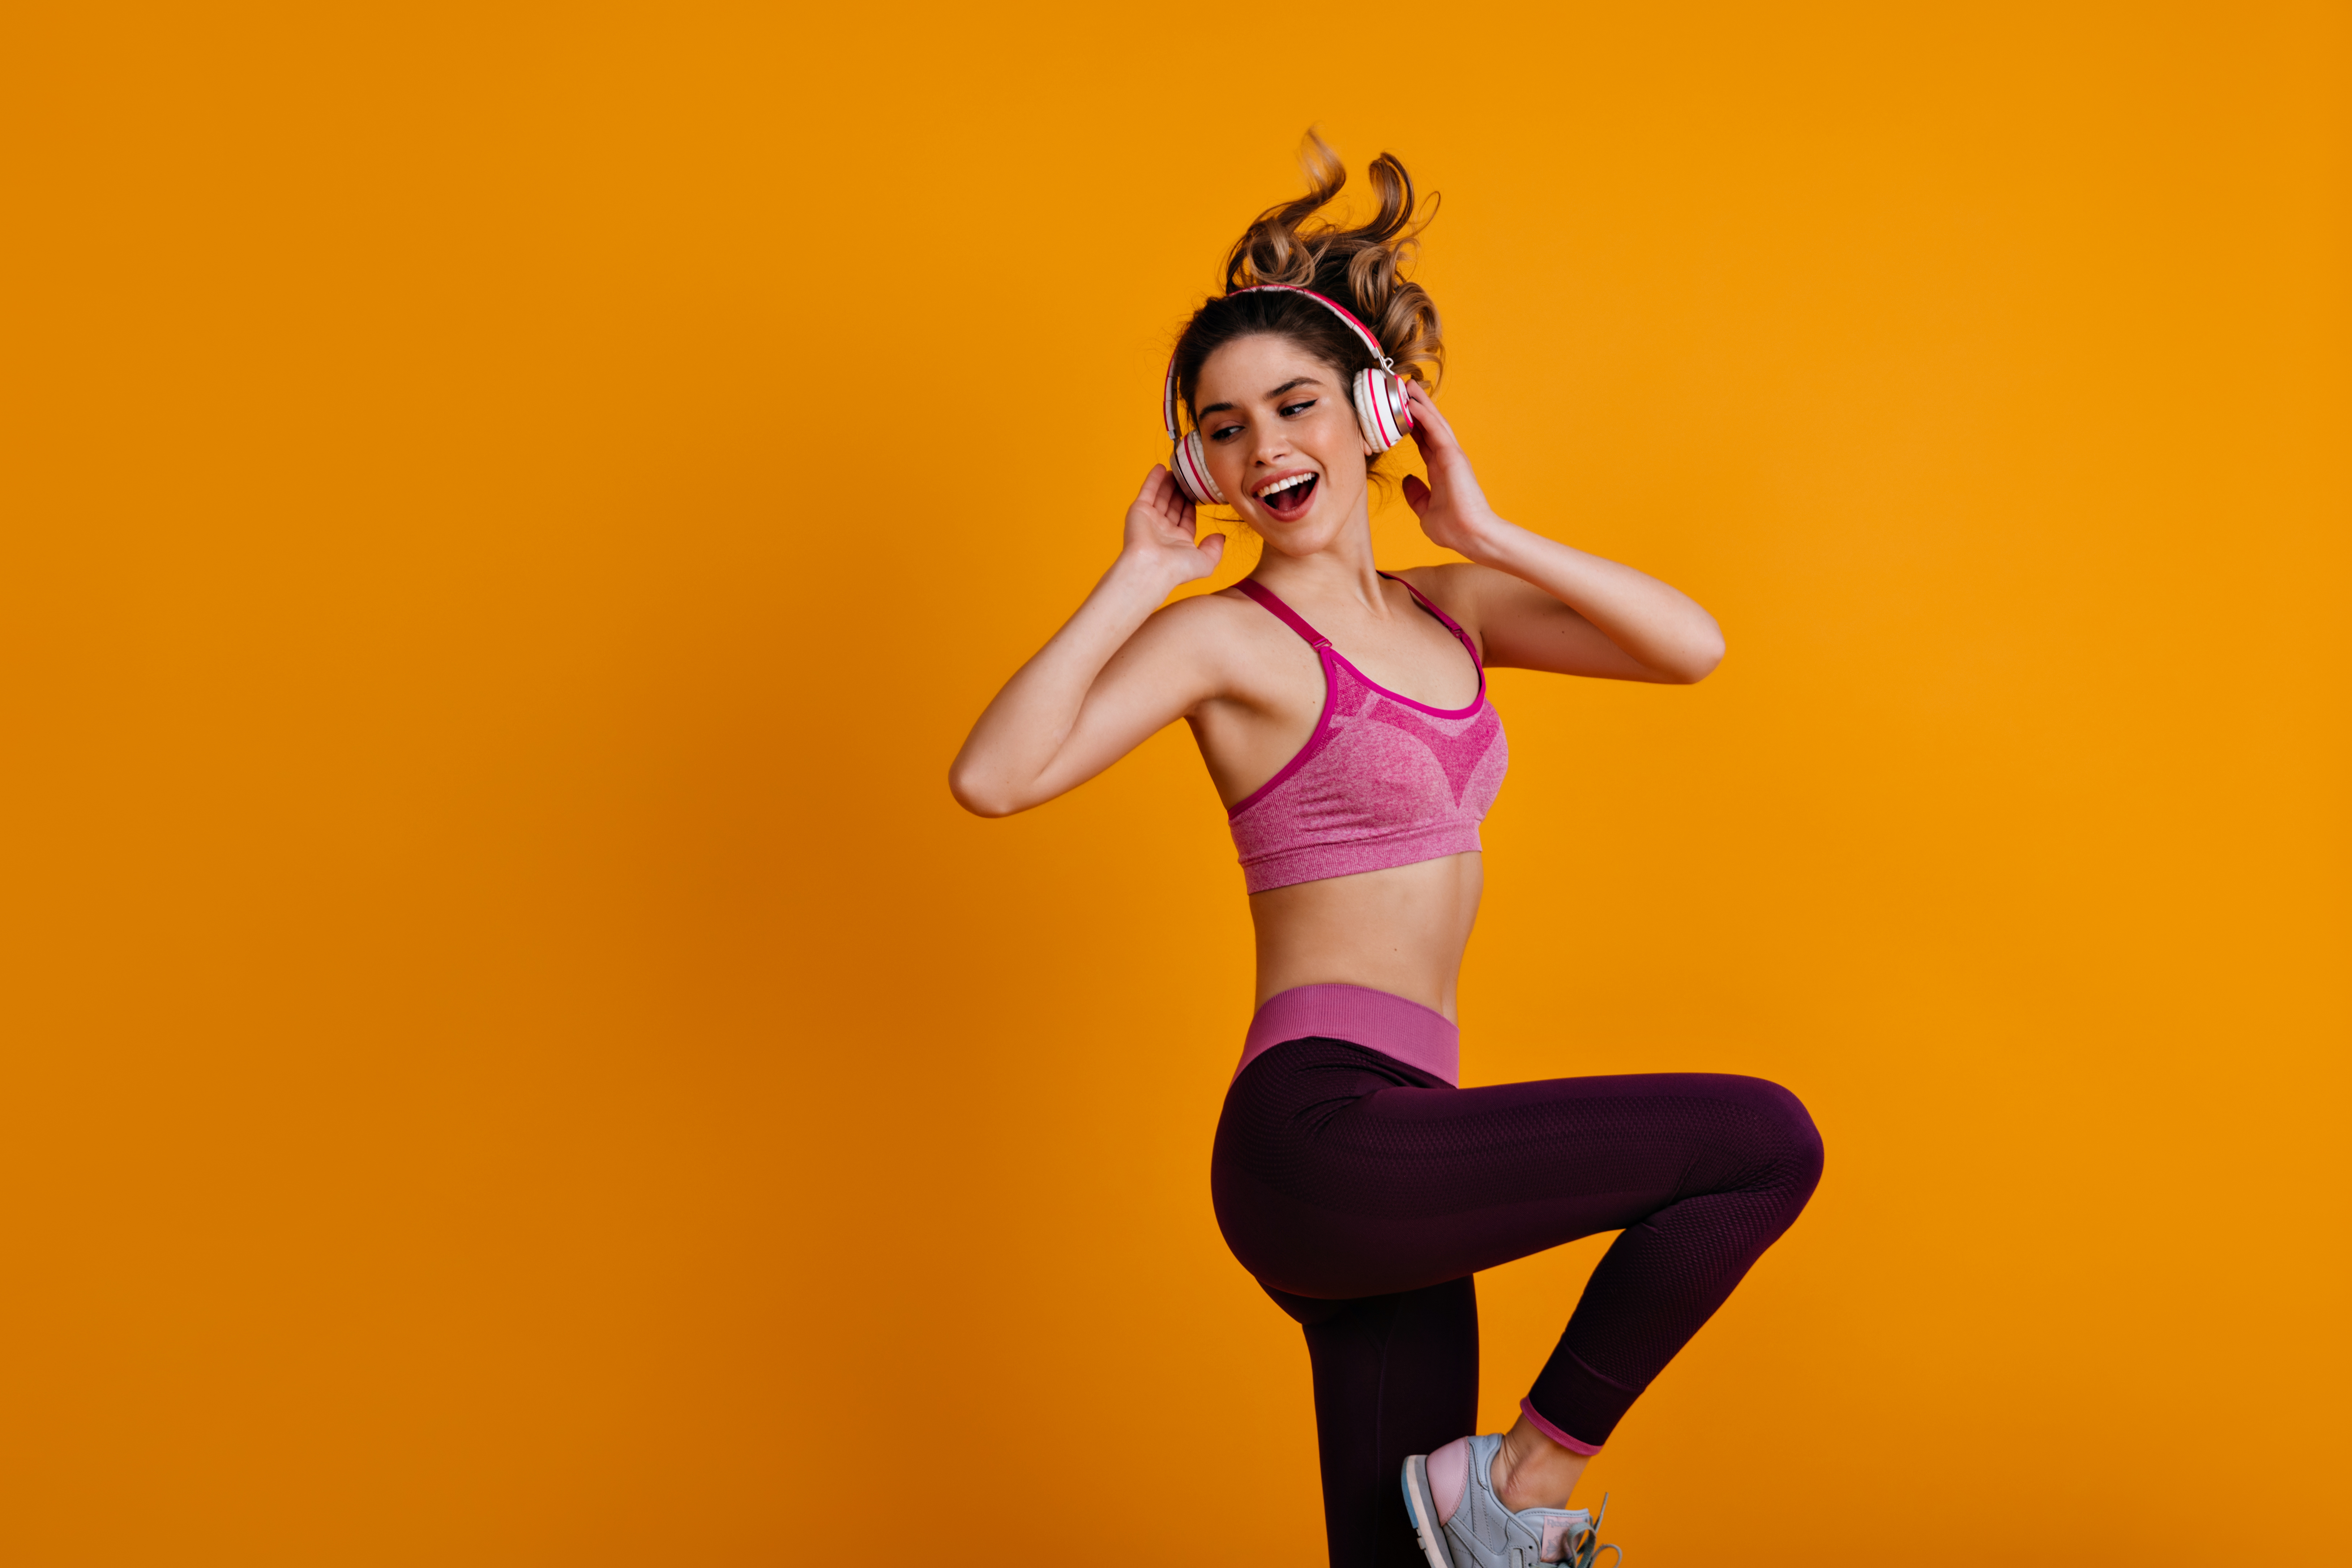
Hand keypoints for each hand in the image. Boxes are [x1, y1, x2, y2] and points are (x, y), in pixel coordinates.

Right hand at [1121, 464, 1225, 585]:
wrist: (1152, 567)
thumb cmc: (1177, 568)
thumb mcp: (1206, 562)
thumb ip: (1215, 549)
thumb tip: (1220, 537)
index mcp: (1179, 542)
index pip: (1187, 518)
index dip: (1192, 505)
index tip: (1198, 492)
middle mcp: (1164, 531)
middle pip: (1174, 506)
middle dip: (1180, 492)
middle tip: (1187, 477)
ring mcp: (1150, 521)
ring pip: (1161, 497)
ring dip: (1168, 484)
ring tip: (1176, 470)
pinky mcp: (1139, 511)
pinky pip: (1147, 491)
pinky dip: (1153, 480)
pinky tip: (1160, 468)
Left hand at [1399, 382, 1502, 558]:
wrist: (1470, 536)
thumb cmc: (1453, 528)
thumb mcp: (1425, 511)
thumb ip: (1416, 495)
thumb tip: (1407, 480)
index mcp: (1440, 471)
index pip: (1424, 442)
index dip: (1413, 426)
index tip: (1400, 412)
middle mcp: (1446, 460)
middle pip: (1430, 426)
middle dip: (1417, 407)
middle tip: (1405, 389)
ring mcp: (1452, 456)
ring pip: (1434, 423)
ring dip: (1421, 403)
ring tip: (1408, 386)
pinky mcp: (1454, 456)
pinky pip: (1436, 431)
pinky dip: (1424, 415)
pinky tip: (1412, 403)